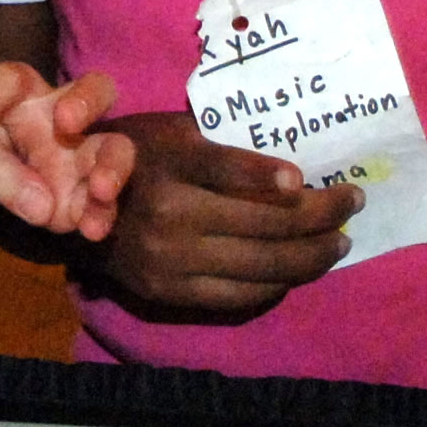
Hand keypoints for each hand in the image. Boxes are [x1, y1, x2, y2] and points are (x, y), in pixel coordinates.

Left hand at [0, 60, 134, 239]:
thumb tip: (42, 206)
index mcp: (21, 92)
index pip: (9, 81)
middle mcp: (62, 113)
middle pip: (96, 88)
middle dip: (87, 101)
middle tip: (67, 123)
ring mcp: (82, 151)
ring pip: (116, 145)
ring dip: (112, 166)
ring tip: (100, 190)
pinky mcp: (89, 189)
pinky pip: (106, 198)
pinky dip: (103, 214)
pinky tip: (91, 229)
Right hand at [101, 111, 361, 311]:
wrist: (74, 207)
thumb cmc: (137, 155)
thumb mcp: (174, 130)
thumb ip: (224, 147)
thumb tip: (292, 173)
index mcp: (172, 163)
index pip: (236, 171)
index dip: (282, 179)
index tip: (321, 182)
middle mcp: (171, 215)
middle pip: (265, 223)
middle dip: (321, 217)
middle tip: (352, 205)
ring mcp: (171, 260)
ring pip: (261, 265)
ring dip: (311, 256)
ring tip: (339, 243)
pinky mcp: (170, 293)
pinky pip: (239, 295)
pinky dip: (277, 283)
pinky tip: (300, 269)